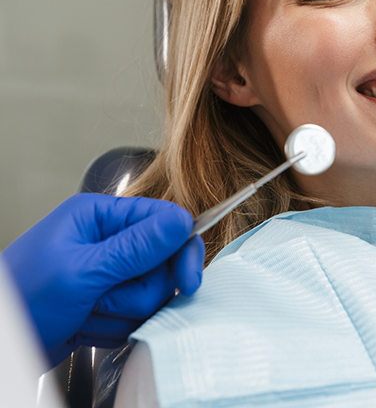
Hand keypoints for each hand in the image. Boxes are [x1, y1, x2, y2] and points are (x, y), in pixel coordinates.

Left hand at [2, 193, 203, 366]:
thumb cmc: (20, 300)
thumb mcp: (82, 271)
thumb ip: (137, 247)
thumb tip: (181, 222)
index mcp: (101, 216)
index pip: (165, 220)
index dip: (182, 249)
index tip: (187, 279)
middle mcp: (108, 241)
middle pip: (162, 263)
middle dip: (140, 290)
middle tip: (110, 299)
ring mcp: (107, 274)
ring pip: (151, 294)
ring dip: (122, 312)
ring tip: (87, 313)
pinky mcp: (105, 302)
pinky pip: (135, 316)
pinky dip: (113, 327)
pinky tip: (85, 326)